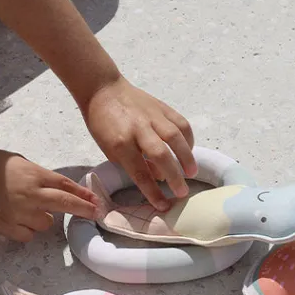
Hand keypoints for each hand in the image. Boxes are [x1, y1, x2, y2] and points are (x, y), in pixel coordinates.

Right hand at [0, 149, 99, 242]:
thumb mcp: (24, 164)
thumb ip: (43, 178)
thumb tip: (65, 190)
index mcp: (36, 175)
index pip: (67, 186)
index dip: (84, 195)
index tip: (97, 202)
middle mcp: (31, 194)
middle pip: (65, 204)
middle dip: (83, 209)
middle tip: (94, 213)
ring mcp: (19, 212)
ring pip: (46, 224)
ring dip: (43, 218)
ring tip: (28, 208)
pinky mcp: (6, 226)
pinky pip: (28, 235)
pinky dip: (27, 230)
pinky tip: (19, 219)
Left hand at [82, 76, 196, 210]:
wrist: (102, 89)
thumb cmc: (102, 123)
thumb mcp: (109, 148)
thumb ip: (132, 163)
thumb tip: (158, 177)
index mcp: (120, 142)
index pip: (140, 172)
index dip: (153, 191)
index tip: (163, 205)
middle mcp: (138, 129)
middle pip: (161, 155)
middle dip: (174, 176)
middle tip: (182, 192)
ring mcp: (152, 116)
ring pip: (176, 137)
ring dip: (187, 157)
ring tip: (192, 172)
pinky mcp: (162, 107)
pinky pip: (181, 123)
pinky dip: (188, 138)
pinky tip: (189, 150)